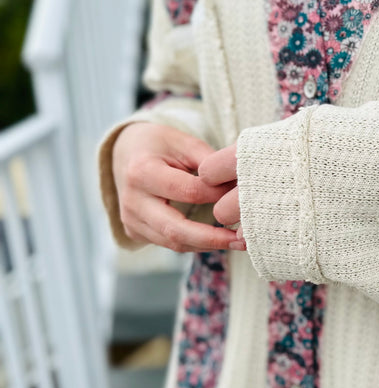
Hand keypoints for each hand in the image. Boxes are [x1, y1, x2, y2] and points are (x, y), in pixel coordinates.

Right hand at [112, 121, 242, 251]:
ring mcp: (131, 220)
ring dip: (208, 245)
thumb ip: (208, 161)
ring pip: (174, 243)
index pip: (188, 192)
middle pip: (176, 230)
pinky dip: (196, 243)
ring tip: (237, 241)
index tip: (241, 194)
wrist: (125, 154)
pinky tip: (217, 239)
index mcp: (142, 172)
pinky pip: (170, 243)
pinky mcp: (135, 232)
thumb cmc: (158, 145)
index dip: (218, 194)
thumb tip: (239, 182)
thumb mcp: (182, 142)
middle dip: (213, 238)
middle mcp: (132, 201)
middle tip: (243, 239)